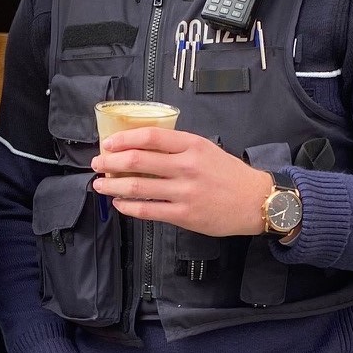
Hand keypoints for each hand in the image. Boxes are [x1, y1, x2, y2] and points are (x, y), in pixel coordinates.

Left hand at [92, 128, 271, 236]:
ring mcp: (185, 192)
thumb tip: (141, 148)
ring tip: (100, 185)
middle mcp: (187, 167)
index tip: (108, 143)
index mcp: (192, 145)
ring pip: (139, 187)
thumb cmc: (229, 174)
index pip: (150, 137)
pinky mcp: (185, 215)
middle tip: (97, 164)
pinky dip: (129, 206)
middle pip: (138, 161)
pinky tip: (120, 203)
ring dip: (113, 186)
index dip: (124, 139)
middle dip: (111, 162)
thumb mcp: (207, 149)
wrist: (255, 201)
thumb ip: (178, 147)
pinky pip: (148, 210)